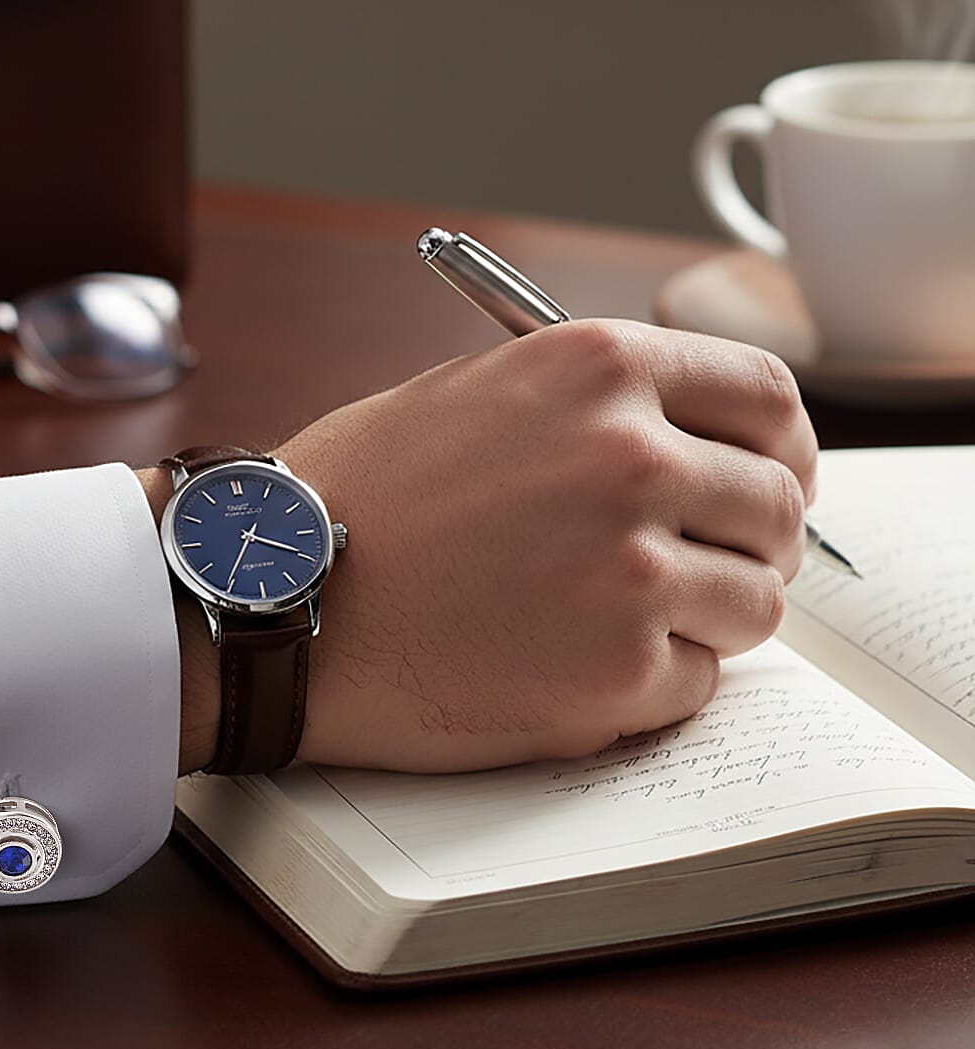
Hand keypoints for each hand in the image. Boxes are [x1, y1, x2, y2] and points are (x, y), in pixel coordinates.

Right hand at [153, 319, 815, 774]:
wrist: (270, 592)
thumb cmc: (353, 495)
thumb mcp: (476, 393)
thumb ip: (595, 403)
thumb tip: (692, 439)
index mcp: (597, 367)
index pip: (767, 395)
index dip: (779, 446)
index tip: (766, 477)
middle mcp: (630, 456)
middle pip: (776, 504)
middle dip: (748, 539)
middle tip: (697, 563)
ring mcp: (629, 567)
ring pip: (754, 601)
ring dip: (703, 615)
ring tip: (611, 617)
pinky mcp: (615, 672)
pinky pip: (695, 680)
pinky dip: (649, 680)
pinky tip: (566, 661)